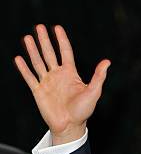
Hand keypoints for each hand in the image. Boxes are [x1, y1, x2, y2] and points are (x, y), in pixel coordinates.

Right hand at [14, 24, 110, 142]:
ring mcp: (47, 82)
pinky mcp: (38, 91)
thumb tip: (107, 62)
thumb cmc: (83, 111)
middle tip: (39, 27)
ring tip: (27, 37)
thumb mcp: (93, 92)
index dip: (62, 40)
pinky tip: (19, 58)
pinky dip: (24, 68)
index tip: (57, 28)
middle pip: (49, 53)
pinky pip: (30, 77)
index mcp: (70, 73)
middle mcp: (58, 75)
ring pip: (38, 62)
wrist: (70, 126)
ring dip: (33, 50)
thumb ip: (99, 76)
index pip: (65, 52)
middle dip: (44, 40)